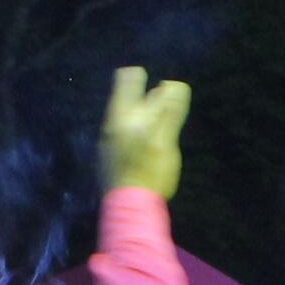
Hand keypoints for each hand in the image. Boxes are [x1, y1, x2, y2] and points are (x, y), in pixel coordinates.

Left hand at [102, 66, 191, 200]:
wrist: (129, 208)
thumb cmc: (149, 171)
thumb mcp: (163, 139)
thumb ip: (169, 112)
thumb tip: (175, 84)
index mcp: (121, 116)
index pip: (127, 81)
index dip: (140, 76)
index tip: (155, 78)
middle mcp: (111, 126)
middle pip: (126, 100)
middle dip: (144, 95)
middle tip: (162, 94)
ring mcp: (109, 144)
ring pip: (125, 119)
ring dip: (141, 115)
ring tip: (157, 117)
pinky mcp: (111, 160)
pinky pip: (124, 136)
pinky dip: (137, 131)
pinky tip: (145, 141)